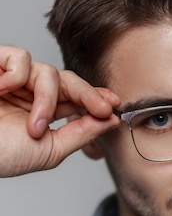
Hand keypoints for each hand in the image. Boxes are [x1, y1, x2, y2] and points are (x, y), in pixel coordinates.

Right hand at [0, 45, 120, 176]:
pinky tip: (2, 93)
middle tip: (104, 107)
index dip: (97, 99)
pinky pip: (22, 60)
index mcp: (42, 113)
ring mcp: (13, 78)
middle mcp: (29, 93)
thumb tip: (113, 121)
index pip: (75, 99)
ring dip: (47, 101)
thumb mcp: (49, 149)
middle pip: (70, 82)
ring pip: (49, 73)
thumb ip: (81, 133)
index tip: (116, 106)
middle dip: (89, 94)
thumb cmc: (1, 155)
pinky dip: (16, 78)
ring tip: (33, 126)